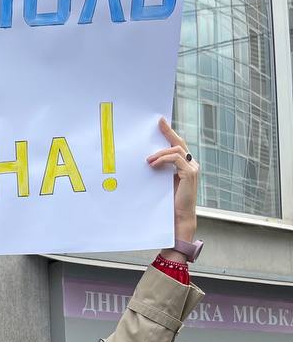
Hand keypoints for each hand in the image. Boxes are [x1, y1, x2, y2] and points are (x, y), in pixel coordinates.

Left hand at [147, 117, 198, 243]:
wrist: (178, 218)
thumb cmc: (169, 203)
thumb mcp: (163, 183)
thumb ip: (161, 171)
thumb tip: (148, 160)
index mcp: (186, 166)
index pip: (178, 145)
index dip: (170, 133)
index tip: (161, 122)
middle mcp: (192, 164)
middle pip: (179, 143)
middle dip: (169, 132)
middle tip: (158, 123)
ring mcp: (192, 168)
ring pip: (176, 150)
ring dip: (160, 153)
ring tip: (148, 160)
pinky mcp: (190, 173)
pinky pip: (176, 159)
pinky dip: (163, 159)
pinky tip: (153, 164)